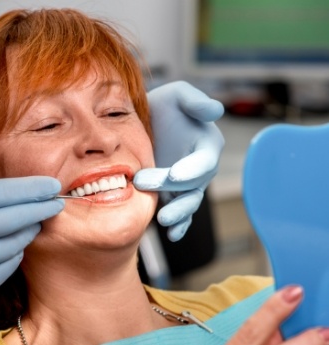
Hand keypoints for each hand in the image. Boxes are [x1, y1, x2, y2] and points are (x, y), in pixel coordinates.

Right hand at [0, 177, 63, 329]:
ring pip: (20, 240)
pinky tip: (9, 248)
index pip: (9, 191)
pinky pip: (10, 263)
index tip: (53, 185)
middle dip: (44, 207)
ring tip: (32, 224)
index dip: (35, 188)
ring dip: (28, 231)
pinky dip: (12, 254)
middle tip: (57, 204)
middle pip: (22, 214)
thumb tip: (9, 195)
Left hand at [133, 81, 224, 240]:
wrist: (144, 123)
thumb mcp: (177, 95)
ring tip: (164, 220)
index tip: (175, 174)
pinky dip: (179, 225)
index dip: (192, 169)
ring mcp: (187, 185)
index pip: (204, 161)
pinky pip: (181, 213)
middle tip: (144, 184)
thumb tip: (215, 111)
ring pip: (188, 203)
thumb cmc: (163, 106)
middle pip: (193, 185)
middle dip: (173, 189)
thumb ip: (195, 102)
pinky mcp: (173, 196)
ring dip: (178, 214)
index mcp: (206, 145)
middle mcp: (200, 168)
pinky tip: (172, 234)